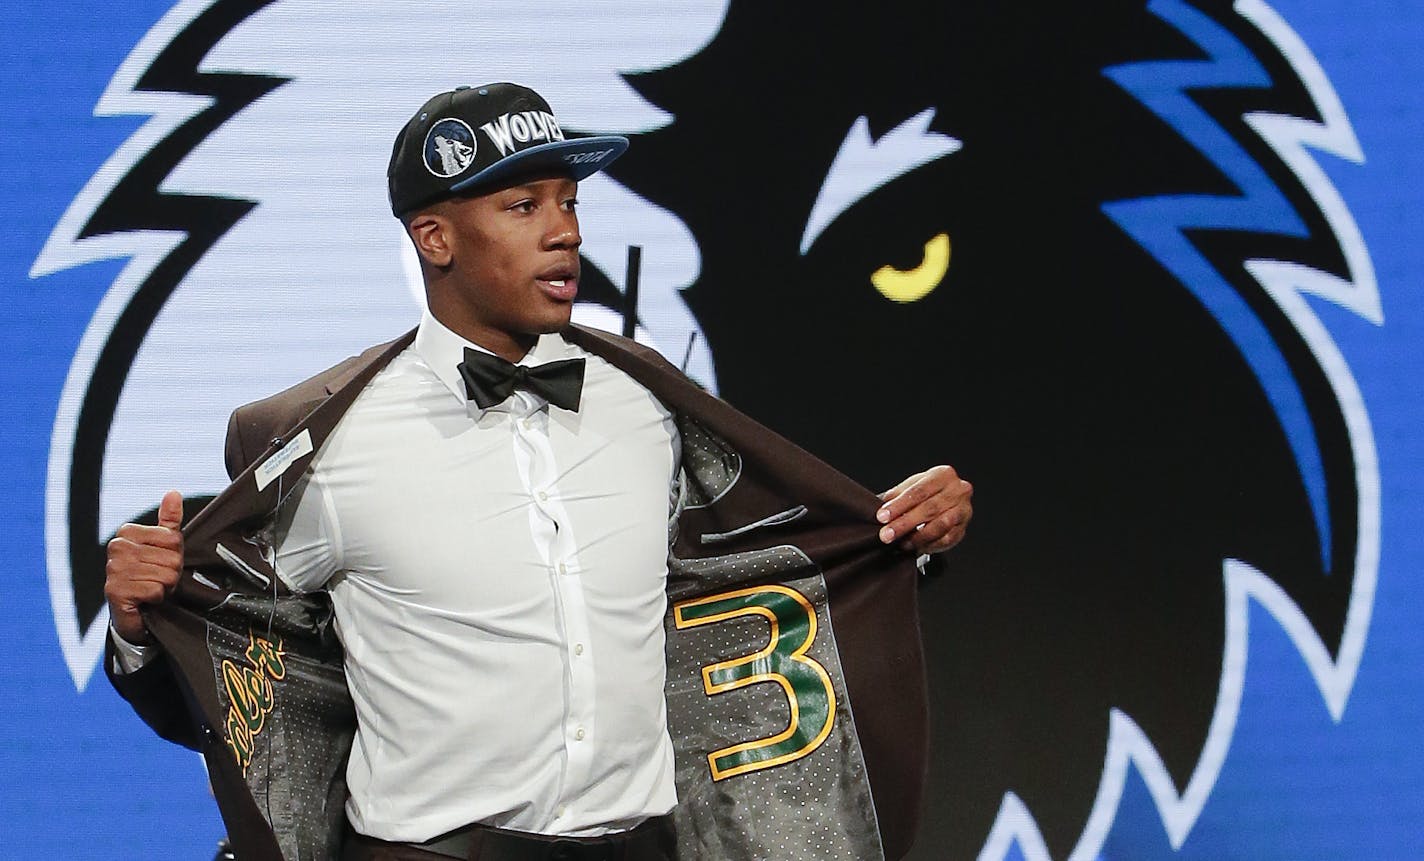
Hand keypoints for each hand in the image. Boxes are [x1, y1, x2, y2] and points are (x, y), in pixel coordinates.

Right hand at [105, 490, 183, 644]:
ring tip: (151, 589)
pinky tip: (144, 600)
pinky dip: (155, 598)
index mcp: (127, 532)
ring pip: (165, 576)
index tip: (161, 563)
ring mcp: (113, 569)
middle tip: (156, 580)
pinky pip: (154, 591)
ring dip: (164, 587)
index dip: (175, 555)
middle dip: (171, 574)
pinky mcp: (115, 591)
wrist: (134, 611)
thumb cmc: (150, 575)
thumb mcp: (164, 546)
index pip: (174, 539)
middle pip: (172, 558)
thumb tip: (173, 493)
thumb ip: (169, 520)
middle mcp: (116, 547)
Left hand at [876, 465, 973, 553]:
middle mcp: (958, 490)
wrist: (947, 498)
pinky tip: (916, 546)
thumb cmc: (927, 492)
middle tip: (887, 534)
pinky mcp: (964, 528)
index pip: (918, 491)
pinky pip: (946, 539)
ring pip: (940, 526)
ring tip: (901, 543)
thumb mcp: (911, 487)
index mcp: (943, 474)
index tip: (882, 516)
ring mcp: (964, 510)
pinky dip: (929, 545)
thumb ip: (896, 496)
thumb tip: (877, 506)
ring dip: (917, 537)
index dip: (899, 505)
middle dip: (904, 524)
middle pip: (929, 509)